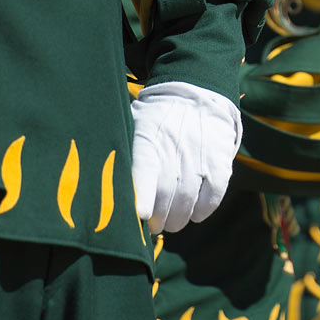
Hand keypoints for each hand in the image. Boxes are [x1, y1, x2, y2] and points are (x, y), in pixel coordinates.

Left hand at [129, 81, 241, 234]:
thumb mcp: (133, 123)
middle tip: (152, 225)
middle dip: (158, 218)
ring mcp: (200, 152)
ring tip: (171, 222)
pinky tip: (194, 214)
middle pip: (167, 192)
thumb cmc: (155, 118)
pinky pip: (213, 194)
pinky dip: (203, 210)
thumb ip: (122, 151)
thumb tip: (100, 186)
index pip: (145, 168)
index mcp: (147, 135)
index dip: (143, 194)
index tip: (139, 215)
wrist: (196, 94)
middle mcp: (175, 144)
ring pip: (188, 198)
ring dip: (178, 218)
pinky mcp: (219, 159)